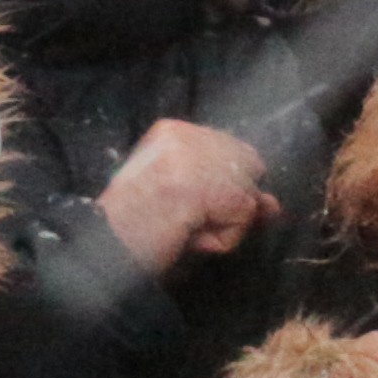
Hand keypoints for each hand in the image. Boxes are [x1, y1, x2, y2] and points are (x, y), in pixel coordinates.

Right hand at [99, 116, 271, 275]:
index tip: (194, 208)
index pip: (229, 149)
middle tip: (191, 223)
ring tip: (182, 230)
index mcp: (170, 131)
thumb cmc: (128, 228)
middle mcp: (189, 135)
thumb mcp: (177, 201)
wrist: (106, 246)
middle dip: (232, 200)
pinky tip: (189, 237)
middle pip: (248, 165)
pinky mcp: (214, 187)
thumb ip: (222, 191)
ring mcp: (202, 160)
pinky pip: (244, 218)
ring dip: (223, 222)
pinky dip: (224, 238)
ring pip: (248, 194)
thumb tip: (271, 204)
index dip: (224, 184)